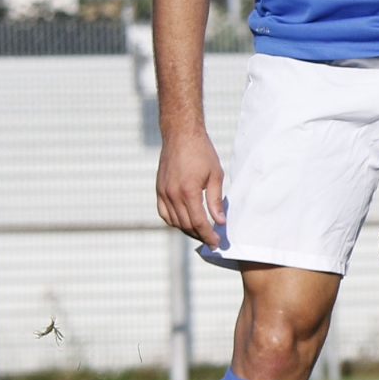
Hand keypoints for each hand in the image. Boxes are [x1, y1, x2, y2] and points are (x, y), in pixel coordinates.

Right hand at [156, 130, 224, 247]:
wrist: (180, 136)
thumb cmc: (202, 153)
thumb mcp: (216, 175)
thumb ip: (216, 200)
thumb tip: (220, 221)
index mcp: (188, 192)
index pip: (198, 222)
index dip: (208, 235)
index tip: (216, 243)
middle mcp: (172, 195)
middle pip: (186, 225)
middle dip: (200, 235)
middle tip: (212, 241)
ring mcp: (163, 193)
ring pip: (174, 221)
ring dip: (187, 230)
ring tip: (201, 233)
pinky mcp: (159, 189)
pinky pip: (164, 213)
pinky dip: (174, 221)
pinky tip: (185, 222)